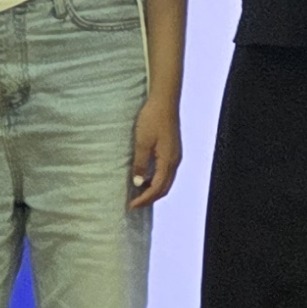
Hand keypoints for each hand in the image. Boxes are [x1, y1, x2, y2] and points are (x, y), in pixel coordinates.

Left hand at [127, 92, 184, 208]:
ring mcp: (175, 155)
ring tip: (138, 194)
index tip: (131, 206)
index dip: (144, 199)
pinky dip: (156, 180)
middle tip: (134, 204)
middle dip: (150, 199)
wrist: (164, 101)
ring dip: (153, 190)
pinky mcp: (172, 150)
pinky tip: (146, 178)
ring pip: (166, 181)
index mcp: (168, 161)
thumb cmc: (152, 119)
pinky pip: (166, 172)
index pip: (157, 188)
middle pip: (164, 188)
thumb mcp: (142, 142)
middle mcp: (175, 161)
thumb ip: (140, 163)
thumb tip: (138, 183)